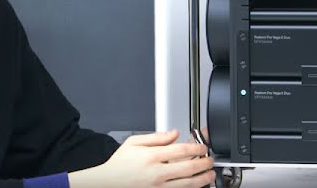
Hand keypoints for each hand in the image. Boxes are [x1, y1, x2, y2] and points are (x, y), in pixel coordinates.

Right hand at [68, 130, 214, 187]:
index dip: (197, 147)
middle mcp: (157, 173)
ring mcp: (158, 187)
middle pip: (189, 168)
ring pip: (187, 184)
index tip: (202, 147)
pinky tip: (195, 184)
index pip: (182, 150)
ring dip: (203, 179)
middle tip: (210, 160)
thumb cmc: (119, 164)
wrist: (106, 183)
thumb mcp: (134, 142)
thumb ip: (157, 137)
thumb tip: (175, 133)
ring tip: (209, 174)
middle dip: (205, 163)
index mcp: (152, 157)